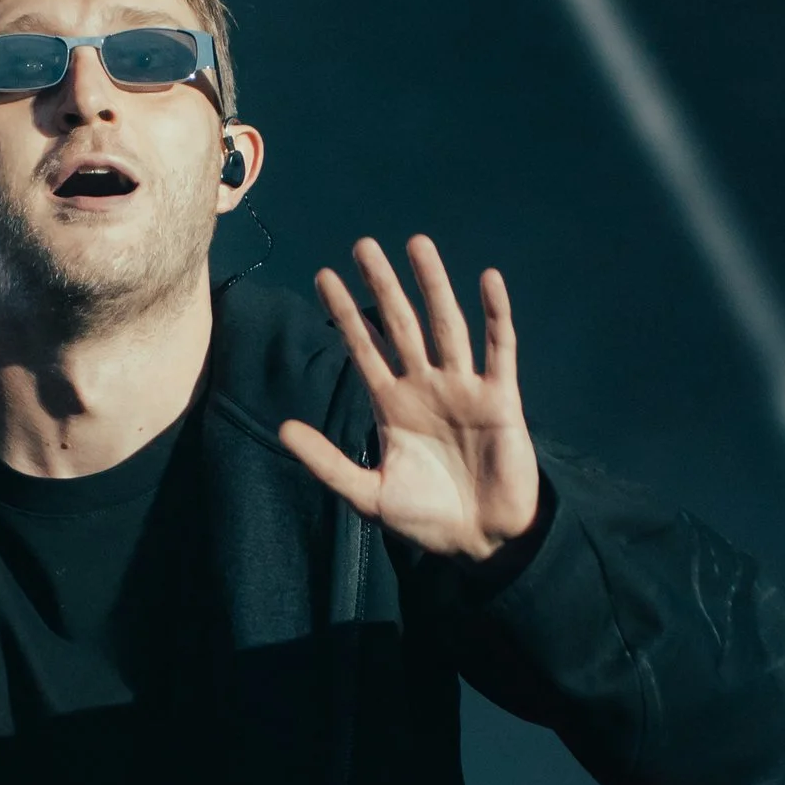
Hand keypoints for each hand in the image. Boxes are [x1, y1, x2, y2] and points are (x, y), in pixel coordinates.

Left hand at [278, 239, 541, 561]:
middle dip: (383, 285)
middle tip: (363, 245)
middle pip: (401, 324)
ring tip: (417, 244)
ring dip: (433, 285)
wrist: (480, 541)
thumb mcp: (368, 494)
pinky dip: (495, 314)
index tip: (324, 276)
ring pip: (446, 325)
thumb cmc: (426, 519)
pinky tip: (487, 280)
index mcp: (393, 404)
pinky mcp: (501, 398)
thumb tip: (283, 429)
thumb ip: (327, 461)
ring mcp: (464, 388)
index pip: (365, 347)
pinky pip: (499, 348)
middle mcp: (426, 386)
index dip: (345, 312)